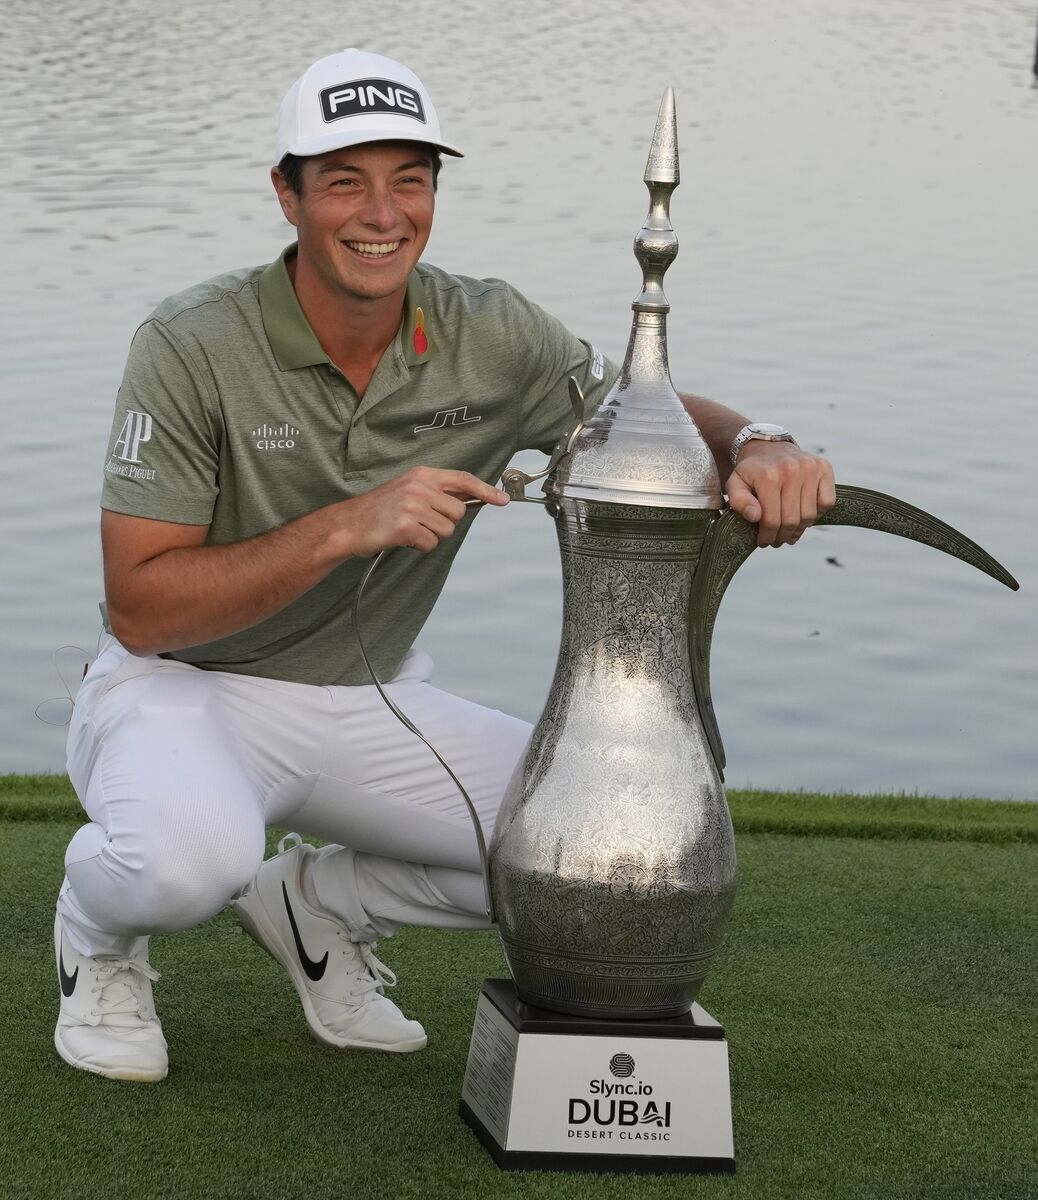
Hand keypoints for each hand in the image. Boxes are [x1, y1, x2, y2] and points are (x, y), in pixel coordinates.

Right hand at [339, 467, 509, 556]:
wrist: (348, 525)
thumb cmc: (379, 510)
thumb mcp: (408, 489)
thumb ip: (436, 492)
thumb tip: (469, 498)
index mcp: (422, 475)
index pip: (462, 479)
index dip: (485, 490)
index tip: (502, 500)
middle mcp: (419, 487)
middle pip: (458, 512)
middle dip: (445, 523)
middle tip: (421, 522)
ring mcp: (412, 506)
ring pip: (446, 530)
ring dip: (431, 536)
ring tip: (410, 529)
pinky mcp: (406, 526)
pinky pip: (431, 543)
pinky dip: (420, 546)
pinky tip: (403, 538)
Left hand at [725, 442, 835, 546]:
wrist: (767, 447)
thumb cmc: (751, 472)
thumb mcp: (735, 484)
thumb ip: (739, 502)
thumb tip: (755, 516)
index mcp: (768, 476)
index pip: (771, 520)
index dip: (767, 536)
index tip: (763, 542)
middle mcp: (792, 469)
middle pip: (792, 520)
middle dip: (782, 536)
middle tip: (776, 540)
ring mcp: (810, 468)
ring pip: (809, 515)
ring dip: (799, 529)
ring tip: (788, 532)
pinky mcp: (824, 468)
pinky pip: (826, 502)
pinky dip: (817, 514)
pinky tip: (803, 514)